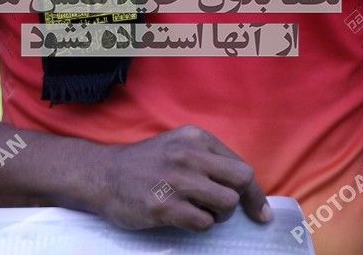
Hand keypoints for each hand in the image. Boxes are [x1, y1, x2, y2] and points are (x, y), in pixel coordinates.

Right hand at [95, 125, 271, 231]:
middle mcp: (188, 155)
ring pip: (226, 203)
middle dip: (240, 201)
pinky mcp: (163, 205)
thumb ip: (208, 159)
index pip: (240, 167)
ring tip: (198, 211)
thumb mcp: (178, 146)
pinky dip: (200, 225)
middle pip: (240, 182)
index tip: (261, 212)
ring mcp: (176, 180)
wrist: (102, 174)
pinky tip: (183, 217)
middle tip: (226, 211)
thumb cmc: (145, 164)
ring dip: (218, 215)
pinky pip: (203, 222)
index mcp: (195, 138)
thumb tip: (246, 188)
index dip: (254, 193)